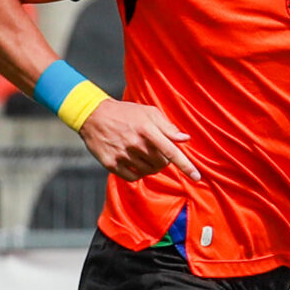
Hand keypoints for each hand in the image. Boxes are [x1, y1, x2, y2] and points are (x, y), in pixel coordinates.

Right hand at [79, 99, 200, 182]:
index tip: (197, 177)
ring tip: (143, 154)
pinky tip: (134, 162)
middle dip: (164, 160)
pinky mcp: (110, 164)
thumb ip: (168, 127)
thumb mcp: (149, 112)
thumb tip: (185, 139)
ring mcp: (122, 154)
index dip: (185, 165)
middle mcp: (135, 143)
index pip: (171, 151)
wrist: (92, 115)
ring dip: (151, 166)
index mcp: (147, 130)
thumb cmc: (126, 113)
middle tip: (156, 150)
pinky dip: (137, 173)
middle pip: (162, 164)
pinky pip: (133, 177)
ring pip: (148, 171)